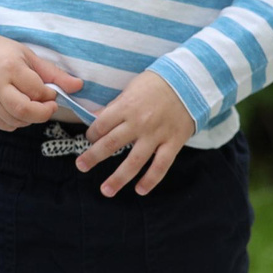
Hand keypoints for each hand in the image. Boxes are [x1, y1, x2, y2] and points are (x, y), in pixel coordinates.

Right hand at [0, 27, 84, 131]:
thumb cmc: (2, 52)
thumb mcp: (28, 56)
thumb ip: (54, 74)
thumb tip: (79, 87)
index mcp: (10, 68)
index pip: (37, 90)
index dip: (50, 95)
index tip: (52, 91)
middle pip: (24, 111)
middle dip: (43, 113)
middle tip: (49, 106)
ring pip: (15, 121)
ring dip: (31, 118)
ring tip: (32, 105)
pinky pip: (3, 125)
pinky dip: (16, 122)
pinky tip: (18, 110)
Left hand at [77, 72, 197, 195]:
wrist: (190, 82)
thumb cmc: (157, 84)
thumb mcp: (131, 88)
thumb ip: (114, 106)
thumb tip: (95, 118)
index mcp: (126, 107)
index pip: (101, 125)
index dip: (91, 134)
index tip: (89, 139)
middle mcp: (139, 123)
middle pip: (111, 144)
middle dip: (93, 157)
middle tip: (81, 167)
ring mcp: (156, 135)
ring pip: (134, 161)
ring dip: (118, 178)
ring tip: (106, 190)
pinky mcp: (173, 143)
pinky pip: (160, 165)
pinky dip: (150, 180)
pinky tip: (140, 190)